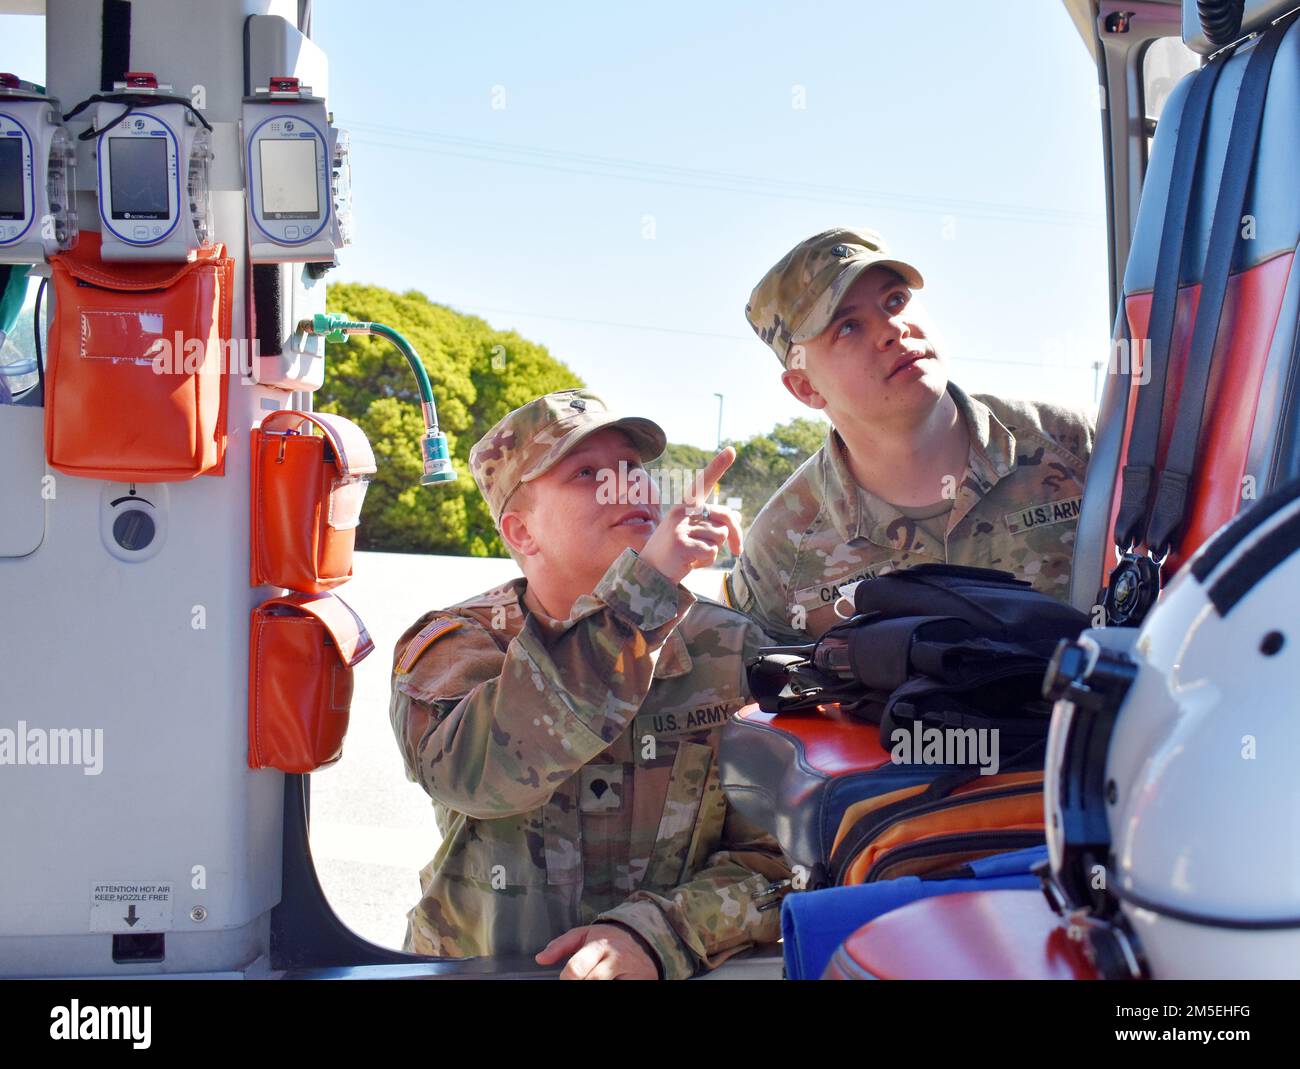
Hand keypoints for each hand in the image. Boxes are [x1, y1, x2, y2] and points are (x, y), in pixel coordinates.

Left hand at [534, 923, 659, 979]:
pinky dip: (611, 989)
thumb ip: (560, 945)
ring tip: (592, 980)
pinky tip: (606, 983)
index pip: (576, 969)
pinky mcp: (642, 982)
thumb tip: (540, 959)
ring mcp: (631, 973)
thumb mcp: (584, 935)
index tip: (566, 979)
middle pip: (592, 982)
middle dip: (581, 985)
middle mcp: (616, 959)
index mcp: (599, 945)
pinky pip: (623, 990)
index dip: (566, 979)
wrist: (642, 939)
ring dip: (597, 986)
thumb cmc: (607, 939)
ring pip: (607, 988)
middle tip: (579, 982)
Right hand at [639, 447, 742, 584]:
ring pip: (719, 537)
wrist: (648, 574)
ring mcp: (680, 528)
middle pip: (725, 517)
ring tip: (693, 556)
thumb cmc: (674, 552)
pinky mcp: (682, 546)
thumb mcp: (692, 533)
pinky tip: (689, 563)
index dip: (718, 465)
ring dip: (712, 551)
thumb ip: (711, 523)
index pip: (703, 482)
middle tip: (737, 551)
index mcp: (684, 506)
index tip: (732, 449)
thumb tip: (735, 518)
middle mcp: (682, 512)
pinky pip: (711, 552)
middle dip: (736, 535)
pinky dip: (705, 562)